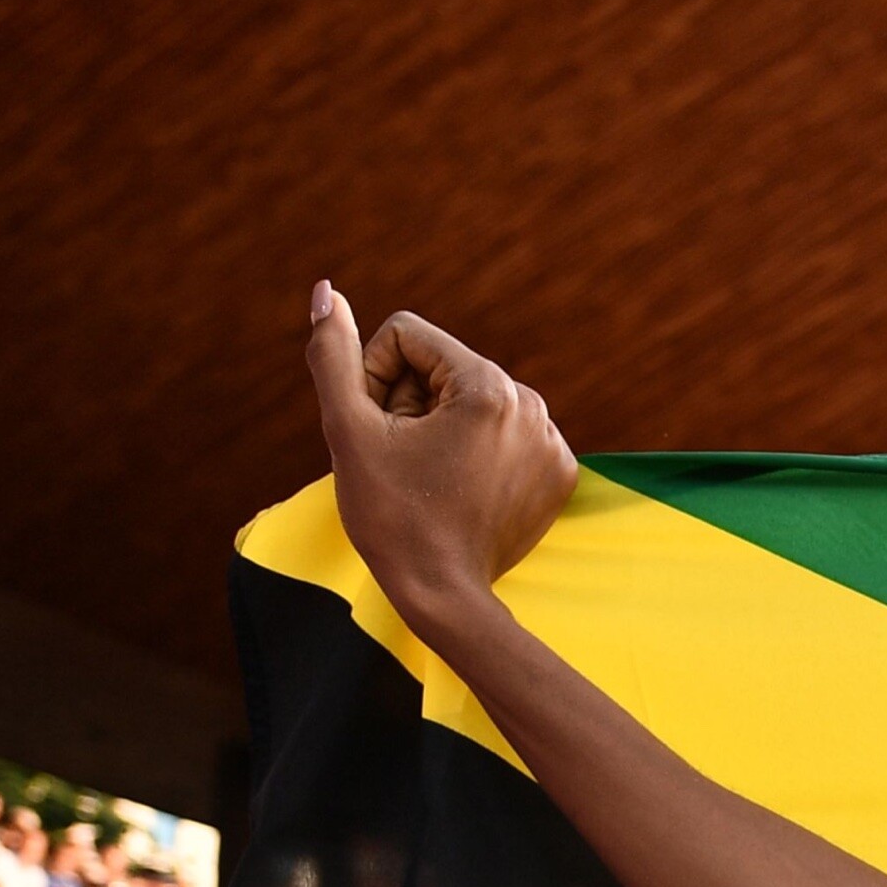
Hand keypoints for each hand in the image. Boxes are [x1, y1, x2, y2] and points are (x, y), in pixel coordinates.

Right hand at [301, 284, 580, 631]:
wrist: (444, 596)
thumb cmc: (390, 515)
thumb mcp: (348, 429)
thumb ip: (334, 354)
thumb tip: (326, 291)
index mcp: (490, 386)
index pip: (407, 336)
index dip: (375, 376)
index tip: (380, 428)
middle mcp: (532, 404)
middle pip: (442, 367)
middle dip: (409, 402)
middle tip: (404, 457)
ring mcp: (553, 440)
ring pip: (470, 400)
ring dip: (439, 426)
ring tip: (433, 476)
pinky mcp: (560, 472)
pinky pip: (502, 433)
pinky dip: (475, 453)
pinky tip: (463, 490)